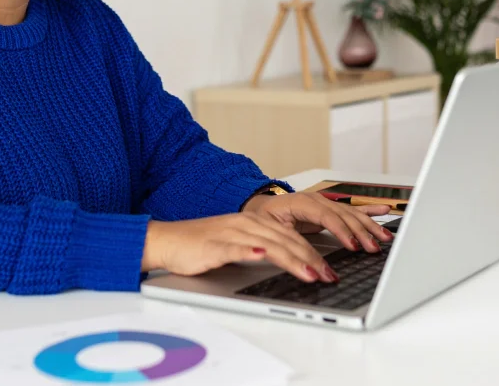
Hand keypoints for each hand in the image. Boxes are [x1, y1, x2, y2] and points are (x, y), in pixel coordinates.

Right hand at [141, 214, 339, 282]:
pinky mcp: (214, 244)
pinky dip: (250, 251)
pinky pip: (235, 247)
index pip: (292, 237)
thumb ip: (263, 249)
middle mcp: (247, 224)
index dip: (314, 253)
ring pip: (269, 244)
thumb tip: (291, 263)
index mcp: (255, 223)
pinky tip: (262, 255)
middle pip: (286, 240)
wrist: (168, 241)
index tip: (330, 270)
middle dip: (312, 259)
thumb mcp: (238, 245)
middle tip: (329, 276)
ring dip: (292, 259)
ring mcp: (231, 233)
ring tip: (310, 273)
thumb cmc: (201, 247)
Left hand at [242, 191, 392, 252]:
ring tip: (384, 237)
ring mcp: (325, 203)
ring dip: (369, 226)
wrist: (260, 206)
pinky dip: (369, 211)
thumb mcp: (269, 228)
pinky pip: (353, 209)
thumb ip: (287, 240)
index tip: (353, 245)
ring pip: (352, 214)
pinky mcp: (330, 209)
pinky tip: (383, 210)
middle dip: (361, 232)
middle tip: (373, 248)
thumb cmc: (262, 216)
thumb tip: (304, 257)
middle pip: (344, 216)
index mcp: (301, 202)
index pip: (327, 216)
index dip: (342, 231)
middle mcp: (317, 200)